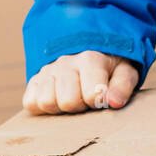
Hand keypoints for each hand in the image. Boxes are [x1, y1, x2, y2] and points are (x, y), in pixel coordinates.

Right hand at [22, 50, 139, 113]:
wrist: (90, 49)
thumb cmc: (110, 66)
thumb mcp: (125, 71)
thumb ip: (123, 86)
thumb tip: (114, 102)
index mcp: (90, 58)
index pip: (92, 95)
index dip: (99, 102)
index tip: (103, 98)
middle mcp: (65, 61)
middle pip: (67, 101)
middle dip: (80, 106)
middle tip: (87, 99)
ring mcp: (47, 70)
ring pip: (46, 102)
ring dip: (61, 106)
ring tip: (73, 97)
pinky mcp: (34, 79)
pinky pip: (30, 102)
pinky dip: (43, 106)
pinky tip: (58, 98)